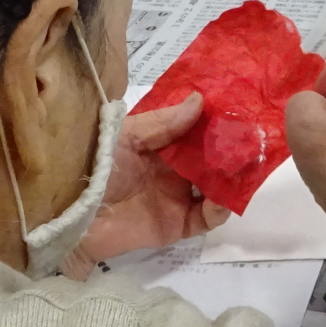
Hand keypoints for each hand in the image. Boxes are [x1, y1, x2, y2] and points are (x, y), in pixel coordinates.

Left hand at [66, 94, 229, 273]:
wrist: (71, 214)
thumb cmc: (96, 165)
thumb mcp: (126, 135)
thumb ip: (163, 122)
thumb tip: (201, 101)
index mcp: (162, 144)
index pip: (198, 131)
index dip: (218, 122)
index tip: (240, 111)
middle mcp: (174, 170)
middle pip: (213, 160)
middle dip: (233, 151)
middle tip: (254, 139)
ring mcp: (178, 198)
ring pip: (216, 188)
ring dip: (232, 179)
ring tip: (246, 166)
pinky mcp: (177, 225)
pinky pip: (207, 218)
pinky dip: (220, 209)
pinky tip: (223, 197)